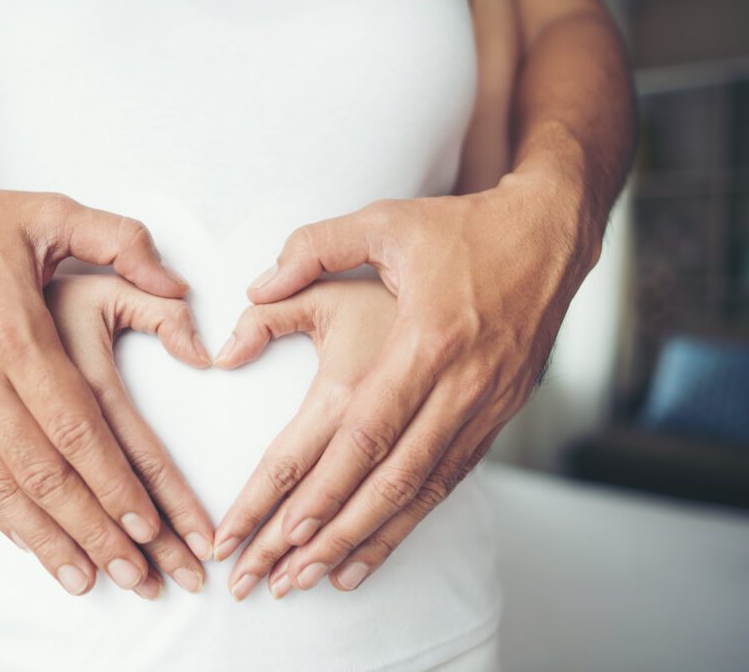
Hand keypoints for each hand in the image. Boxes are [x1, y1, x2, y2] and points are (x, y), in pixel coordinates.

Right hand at [0, 175, 208, 596]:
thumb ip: (123, 242)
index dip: (115, 484)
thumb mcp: (51, 212)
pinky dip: (2, 517)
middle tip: (138, 577)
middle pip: (47, 473)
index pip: (77, 429)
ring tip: (91, 582)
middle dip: (96, 531)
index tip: (149, 528)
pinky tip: (32, 545)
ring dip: (50, 541)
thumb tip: (180, 287)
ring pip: (4, 488)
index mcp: (16, 334)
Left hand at [214, 173, 598, 595]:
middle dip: (330, 535)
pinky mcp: (497, 416)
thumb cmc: (460, 229)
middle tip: (280, 578)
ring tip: (317, 580)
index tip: (279, 529)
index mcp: (425, 340)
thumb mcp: (384, 222)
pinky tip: (375, 549)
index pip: (364, 432)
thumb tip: (253, 289)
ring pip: (420, 492)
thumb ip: (312, 249)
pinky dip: (409, 521)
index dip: (323, 486)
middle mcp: (459, 386)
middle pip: (388, 479)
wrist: (548, 236)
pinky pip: (448, 482)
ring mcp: (484, 407)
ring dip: (368, 540)